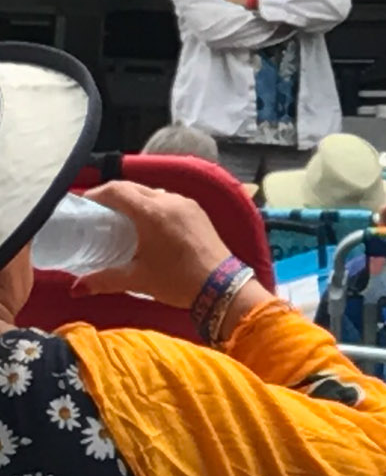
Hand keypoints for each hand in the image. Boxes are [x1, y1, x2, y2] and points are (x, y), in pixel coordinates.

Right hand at [74, 182, 232, 306]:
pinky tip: (146, 224)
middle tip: (95, 213)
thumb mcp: (137, 280)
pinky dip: (152, 205)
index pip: (118, 190)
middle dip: (113, 196)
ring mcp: (186, 202)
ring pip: (152, 192)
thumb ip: (104, 280)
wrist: (220, 284)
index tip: (82, 204)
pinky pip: (168, 199)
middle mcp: (169, 199)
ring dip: (134, 200)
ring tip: (119, 219)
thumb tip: (76, 288)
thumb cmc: (176, 280)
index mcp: (152, 212)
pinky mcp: (196, 209)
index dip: (97, 194)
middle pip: (134, 188)